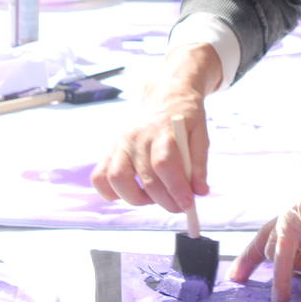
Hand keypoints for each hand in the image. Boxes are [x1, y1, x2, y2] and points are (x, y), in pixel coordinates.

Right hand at [91, 44, 221, 211]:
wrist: (164, 95)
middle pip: (145, 177)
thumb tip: (200, 192)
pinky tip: (130, 192)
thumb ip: (199, 164)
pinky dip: (110, 192)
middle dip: (165, 200)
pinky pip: (99, 177)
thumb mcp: (200, 134)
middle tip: (179, 206)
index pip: (164, 164)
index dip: (176, 188)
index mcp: (162, 130)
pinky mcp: (110, 150)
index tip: (188, 204)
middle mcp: (136, 137)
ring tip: (154, 198)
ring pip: (117, 179)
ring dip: (136, 198)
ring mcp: (120, 144)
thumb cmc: (184, 118)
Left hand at [231, 143, 300, 301]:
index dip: (284, 254)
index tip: (280, 267)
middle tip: (237, 276)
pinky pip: (283, 256)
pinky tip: (282, 298)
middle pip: (264, 238)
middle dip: (250, 258)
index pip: (289, 237)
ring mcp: (291, 215)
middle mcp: (295, 213)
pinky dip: (282, 278)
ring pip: (276, 253)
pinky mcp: (292, 221)